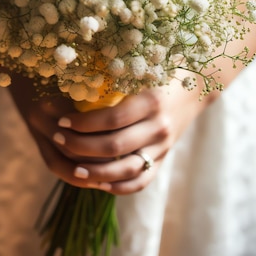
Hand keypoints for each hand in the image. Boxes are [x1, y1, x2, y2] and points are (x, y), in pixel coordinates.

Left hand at [11, 74, 210, 194]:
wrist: (197, 86)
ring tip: (74, 169)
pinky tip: (98, 183)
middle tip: (59, 138)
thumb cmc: (162, 69)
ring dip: (97, 172)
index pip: (112, 119)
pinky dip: (119, 187)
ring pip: (126, 170)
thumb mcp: (143, 68)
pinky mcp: (163, 159)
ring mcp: (163, 147)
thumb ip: (116, 73)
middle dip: (81, 145)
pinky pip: (141, 181)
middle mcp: (159, 127)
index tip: (62, 119)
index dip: (83, 123)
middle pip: (114, 146)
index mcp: (152, 101)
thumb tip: (74, 76)